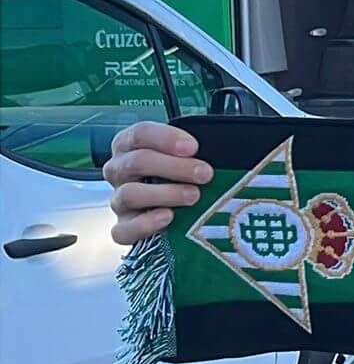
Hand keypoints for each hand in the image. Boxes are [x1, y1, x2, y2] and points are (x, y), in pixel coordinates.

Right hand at [104, 122, 212, 245]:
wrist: (177, 211)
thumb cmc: (184, 174)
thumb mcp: (188, 155)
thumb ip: (195, 150)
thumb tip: (224, 145)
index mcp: (131, 145)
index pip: (140, 133)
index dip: (166, 138)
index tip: (193, 147)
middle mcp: (119, 171)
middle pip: (137, 162)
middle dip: (175, 167)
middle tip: (205, 174)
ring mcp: (119, 201)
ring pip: (130, 194)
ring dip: (165, 194)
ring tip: (193, 196)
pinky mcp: (123, 228)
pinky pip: (123, 229)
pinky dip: (145, 224)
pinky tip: (168, 218)